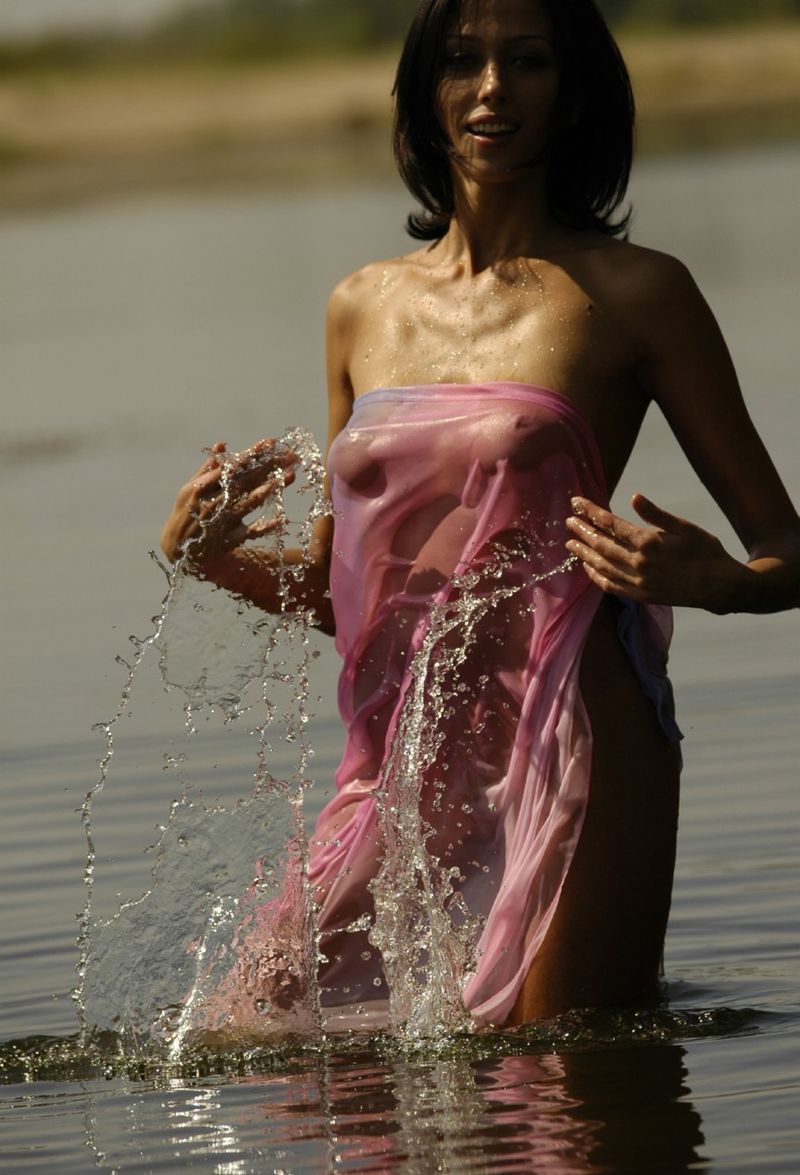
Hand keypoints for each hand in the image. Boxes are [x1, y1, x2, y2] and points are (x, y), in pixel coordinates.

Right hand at [160, 439, 297, 564]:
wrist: (176, 549)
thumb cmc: (184, 513)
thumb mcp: (189, 488)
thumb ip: (207, 468)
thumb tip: (221, 445)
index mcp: (203, 485)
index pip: (233, 465)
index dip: (253, 453)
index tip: (272, 442)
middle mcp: (214, 501)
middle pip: (246, 480)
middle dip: (269, 466)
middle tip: (291, 456)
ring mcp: (222, 521)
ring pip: (249, 502)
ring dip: (270, 488)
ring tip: (291, 476)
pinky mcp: (228, 540)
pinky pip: (249, 532)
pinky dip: (264, 527)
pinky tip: (280, 519)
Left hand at [565, 493, 743, 612]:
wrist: (721, 587)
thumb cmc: (706, 552)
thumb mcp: (685, 527)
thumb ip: (656, 514)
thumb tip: (634, 496)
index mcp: (649, 542)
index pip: (611, 524)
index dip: (591, 512)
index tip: (576, 502)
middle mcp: (639, 563)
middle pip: (601, 545)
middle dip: (582, 532)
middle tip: (568, 522)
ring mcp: (638, 582)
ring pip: (602, 566)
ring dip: (584, 554)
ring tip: (570, 545)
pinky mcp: (641, 596)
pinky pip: (611, 586)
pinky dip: (596, 577)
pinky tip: (588, 568)